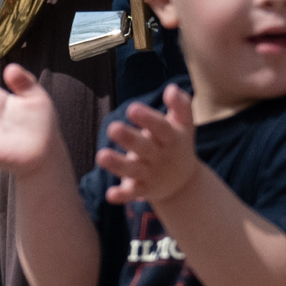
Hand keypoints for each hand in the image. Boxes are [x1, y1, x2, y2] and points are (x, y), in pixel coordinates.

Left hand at [95, 83, 202, 206]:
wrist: (184, 182)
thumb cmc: (177, 143)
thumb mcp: (184, 125)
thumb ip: (180, 105)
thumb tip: (172, 89)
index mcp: (171, 138)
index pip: (161, 128)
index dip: (148, 119)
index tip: (131, 108)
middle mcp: (160, 156)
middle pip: (144, 148)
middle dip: (129, 139)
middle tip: (112, 128)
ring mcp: (151, 174)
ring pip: (133, 170)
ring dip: (118, 165)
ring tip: (101, 156)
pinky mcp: (142, 189)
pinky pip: (132, 193)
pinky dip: (122, 196)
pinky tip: (110, 194)